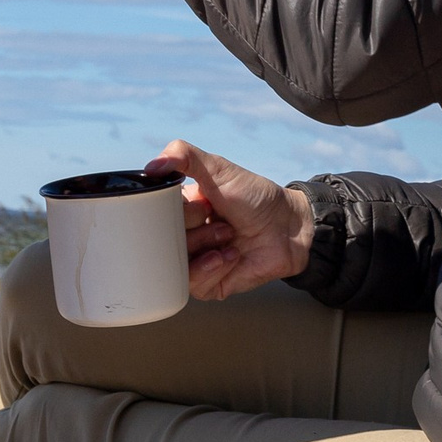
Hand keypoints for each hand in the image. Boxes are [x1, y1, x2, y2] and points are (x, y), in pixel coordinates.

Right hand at [143, 139, 313, 300]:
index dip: (179, 212)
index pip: (154, 216)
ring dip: (205, 248)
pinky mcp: (209, 284)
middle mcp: (183, 237)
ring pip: (175, 265)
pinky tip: (231, 255)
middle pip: (164, 242)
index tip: (203, 205)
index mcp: (179, 211)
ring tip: (229, 237)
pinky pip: (194, 285)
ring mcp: (195, 262)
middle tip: (222, 222)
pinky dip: (213, 268)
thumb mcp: (218, 169)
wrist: (289, 227)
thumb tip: (152, 165)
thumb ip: (185, 156)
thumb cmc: (256, 197)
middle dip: (196, 231)